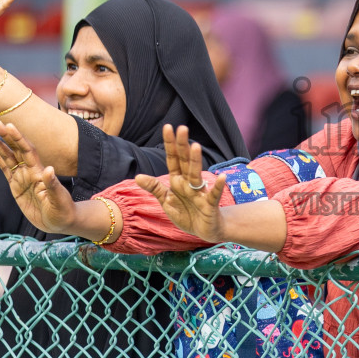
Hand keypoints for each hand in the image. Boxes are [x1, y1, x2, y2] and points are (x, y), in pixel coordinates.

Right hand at [0, 118, 76, 234]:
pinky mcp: (16, 186)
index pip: (27, 150)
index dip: (18, 138)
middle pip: (15, 149)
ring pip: (8, 157)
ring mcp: (22, 178)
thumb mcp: (59, 199)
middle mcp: (30, 171)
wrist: (59, 222)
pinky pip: (6, 169)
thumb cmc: (62, 210)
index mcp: (39, 171)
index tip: (9, 126)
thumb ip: (53, 185)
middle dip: (5, 136)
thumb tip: (49, 169)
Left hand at [134, 124, 227, 242]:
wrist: (203, 230)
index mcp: (177, 180)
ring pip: (196, 175)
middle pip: (185, 162)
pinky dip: (217, 187)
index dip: (170, 144)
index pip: (173, 159)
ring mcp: (200, 193)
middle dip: (183, 146)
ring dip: (196, 161)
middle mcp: (189, 183)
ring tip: (195, 146)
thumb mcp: (166, 201)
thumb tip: (138, 176)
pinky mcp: (209, 205)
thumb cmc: (186, 212)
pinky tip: (221, 177)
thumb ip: (154, 187)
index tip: (167, 127)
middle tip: (182, 128)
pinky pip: (213, 195)